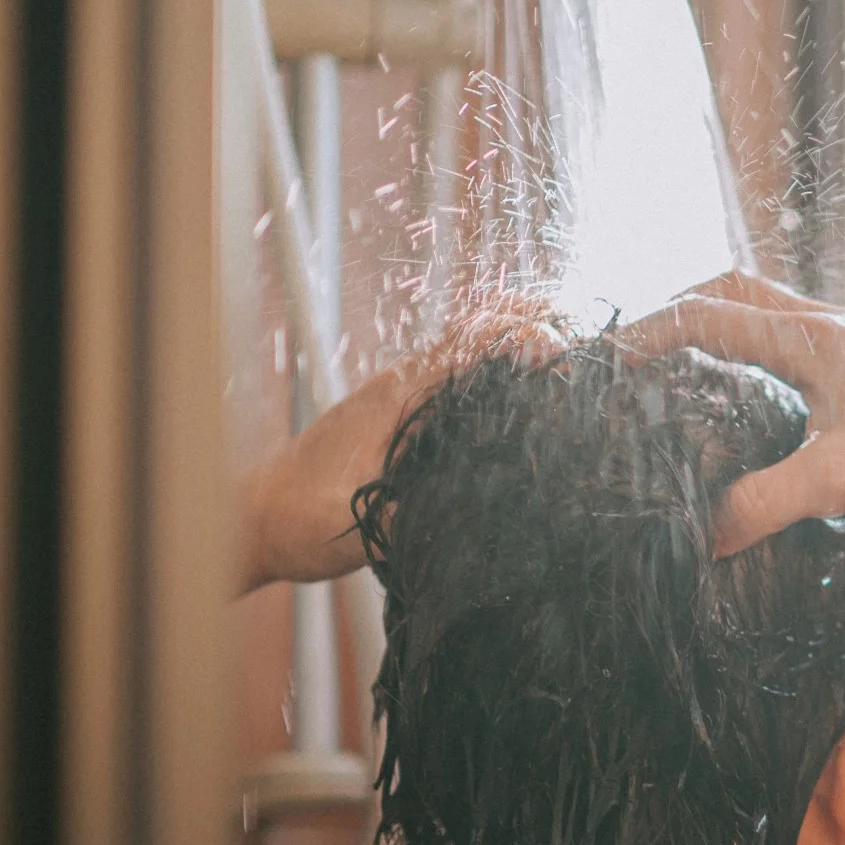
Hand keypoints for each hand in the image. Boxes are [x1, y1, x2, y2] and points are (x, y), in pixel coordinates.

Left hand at [239, 300, 567, 590]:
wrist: (254, 519)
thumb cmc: (297, 519)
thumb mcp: (356, 521)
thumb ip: (409, 512)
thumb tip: (477, 509)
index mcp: (400, 395)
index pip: (473, 341)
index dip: (525, 336)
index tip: (563, 355)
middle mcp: (409, 384)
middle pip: (484, 327)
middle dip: (539, 322)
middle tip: (590, 350)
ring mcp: (410, 397)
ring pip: (478, 347)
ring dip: (526, 343)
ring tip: (578, 363)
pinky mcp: (409, 418)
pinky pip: (466, 378)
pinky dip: (505, 372)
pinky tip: (534, 398)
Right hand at [616, 272, 844, 556]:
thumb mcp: (839, 482)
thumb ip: (764, 505)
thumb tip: (702, 537)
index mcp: (809, 337)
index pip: (706, 315)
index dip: (646, 333)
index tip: (602, 359)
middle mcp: (828, 326)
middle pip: (731, 292)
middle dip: (675, 312)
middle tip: (635, 349)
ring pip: (766, 313)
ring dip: (719, 328)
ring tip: (681, 368)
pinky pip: (795, 341)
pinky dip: (757, 353)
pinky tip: (757, 401)